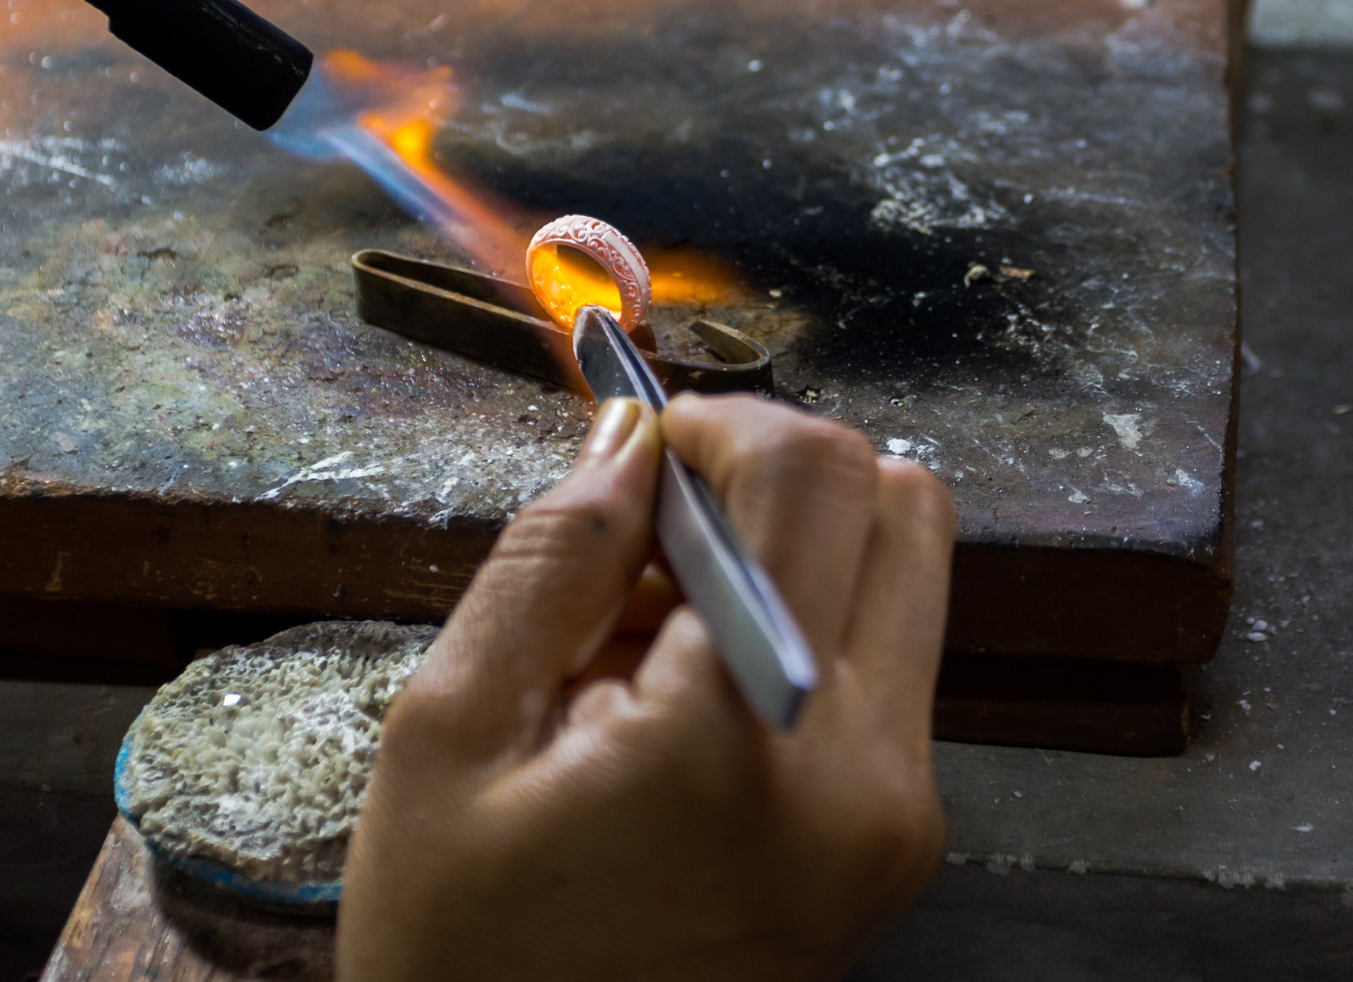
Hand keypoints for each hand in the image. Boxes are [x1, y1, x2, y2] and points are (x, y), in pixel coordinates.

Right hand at [339, 392, 954, 980]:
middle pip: (901, 507)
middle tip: (655, 532)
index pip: (816, 476)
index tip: (640, 455)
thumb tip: (631, 437)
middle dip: (780, 476)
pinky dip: (801, 634)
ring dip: (792, 554)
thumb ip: (553, 561)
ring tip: (653, 637)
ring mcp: (899, 817)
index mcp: (744, 734)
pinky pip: (883, 670)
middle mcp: (867, 772)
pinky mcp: (898, 844)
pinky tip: (688, 699)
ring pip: (903, 581)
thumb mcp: (450, 739)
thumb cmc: (461, 953)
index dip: (724, 423)